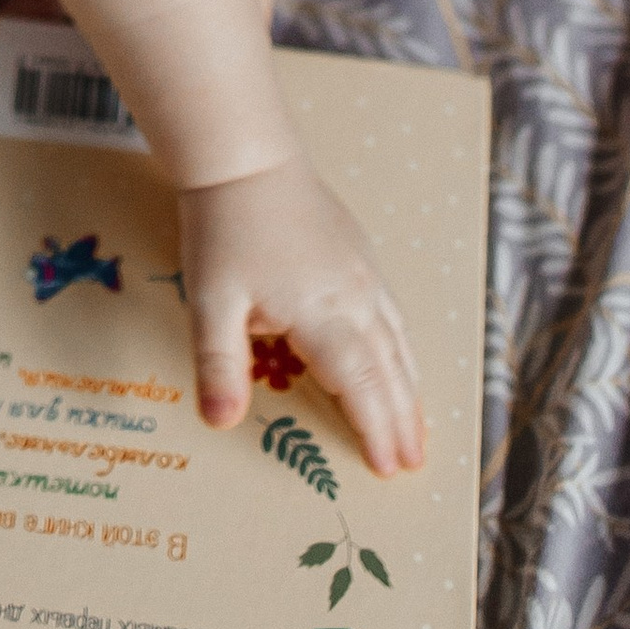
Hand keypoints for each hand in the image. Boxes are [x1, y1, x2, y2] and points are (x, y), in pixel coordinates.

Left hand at [178, 149, 422, 478]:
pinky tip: (400, 363)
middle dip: (402, 421)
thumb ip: (219, 364)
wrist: (246, 158)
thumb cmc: (224, 229)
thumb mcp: (210, 300)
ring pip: (397, 343)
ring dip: (409, 389)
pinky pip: (392, 316)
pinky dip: (402, 350)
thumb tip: (220, 423)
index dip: (374, 429)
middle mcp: (355, 298)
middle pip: (387, 371)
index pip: (358, 386)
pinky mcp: (360, 256)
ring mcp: (363, 274)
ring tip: (419, 430)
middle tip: (415, 465)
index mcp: (322, 314)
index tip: (389, 469)